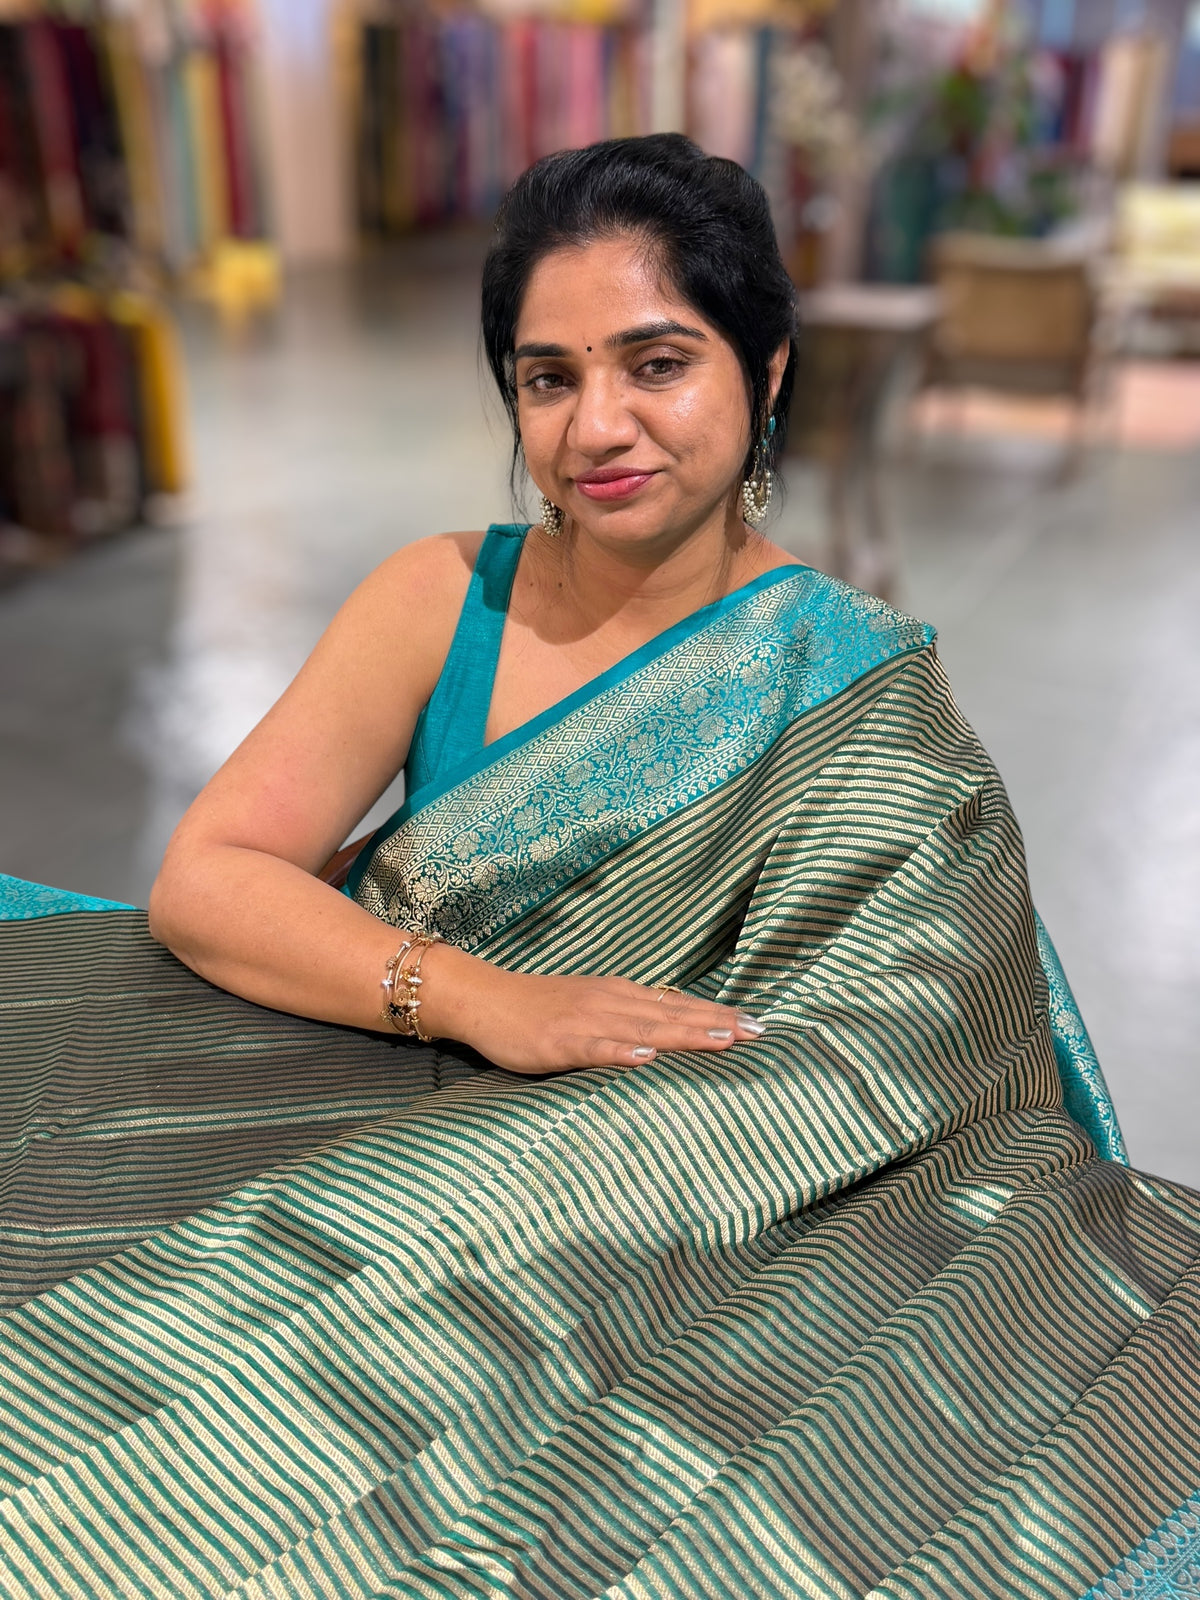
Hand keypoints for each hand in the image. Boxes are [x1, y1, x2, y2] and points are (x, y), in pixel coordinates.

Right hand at [423, 949, 765, 1074]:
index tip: (758, 1024)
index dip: (718, 1015)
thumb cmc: (541, 1009)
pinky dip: (621, 1050)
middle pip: (673, 1014)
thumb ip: (630, 1017)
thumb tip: (672, 1029)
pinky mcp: (560, 1041)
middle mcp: (611, 1002)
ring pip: (644, 1028)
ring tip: (722, 1040)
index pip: (680, 1005)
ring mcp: (586, 1021)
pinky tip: (645, 1057)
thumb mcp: (593, 1006)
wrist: (486, 998)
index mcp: (621, 996)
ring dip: (685, 1033)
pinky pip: (595, 1047)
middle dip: (717, 1023)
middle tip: (759, 1032)